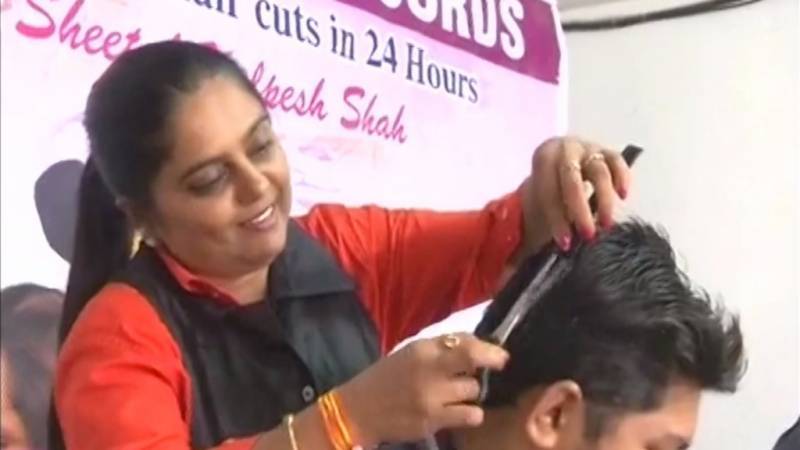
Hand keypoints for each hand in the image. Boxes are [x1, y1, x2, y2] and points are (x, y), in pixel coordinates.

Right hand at [337, 333, 508, 445]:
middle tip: (498, 365)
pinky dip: (471, 414)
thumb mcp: (409, 354)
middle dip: (492, 360)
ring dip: (471, 392)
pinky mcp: (433, 421)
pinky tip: (461, 412)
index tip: (499, 352)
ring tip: (459, 394)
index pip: (463, 340)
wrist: (358, 410)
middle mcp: (428, 368)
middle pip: (473, 359)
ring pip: (474, 390)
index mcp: (422, 349)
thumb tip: (475, 342)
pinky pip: (470, 415)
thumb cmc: (385, 379)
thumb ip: (439, 347)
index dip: (487, 346)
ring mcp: (431, 396)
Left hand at [523, 137, 631, 251]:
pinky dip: (622, 177)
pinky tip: (623, 196)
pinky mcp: (607, 151)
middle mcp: (564, 149)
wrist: (561, 166)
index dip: (555, 218)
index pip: (547, 190)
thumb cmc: (548, 194)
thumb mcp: (535, 210)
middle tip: (589, 235)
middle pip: (571, 178)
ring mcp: (588, 148)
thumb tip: (507, 278)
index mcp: (542, 158)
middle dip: (579, 209)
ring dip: (604, 199)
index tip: (565, 243)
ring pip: (599, 170)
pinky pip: (616, 161)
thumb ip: (523, 241)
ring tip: (607, 224)